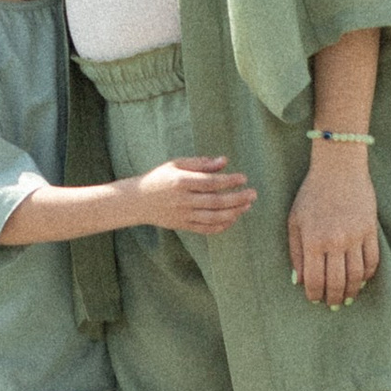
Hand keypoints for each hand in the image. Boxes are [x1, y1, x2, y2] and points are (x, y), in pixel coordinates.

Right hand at [133, 154, 256, 239]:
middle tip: (253, 194)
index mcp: (181, 182)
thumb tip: (224, 161)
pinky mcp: (183, 226)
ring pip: (213, 217)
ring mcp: (183, 215)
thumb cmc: (159, 178)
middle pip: (215, 202)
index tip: (243, 178)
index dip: (229, 181)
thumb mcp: (176, 164)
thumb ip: (200, 163)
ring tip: (247, 205)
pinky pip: (206, 229)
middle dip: (237, 198)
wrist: (138, 201)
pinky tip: (233, 218)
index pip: (210, 182)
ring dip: (233, 212)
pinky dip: (221, 226)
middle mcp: (183, 200)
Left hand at [286, 145, 379, 307]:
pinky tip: (361, 280)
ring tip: (348, 297)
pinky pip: (372, 261)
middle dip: (334, 298)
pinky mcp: (370, 230)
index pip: (314, 280)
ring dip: (352, 291)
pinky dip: (367, 275)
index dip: (314, 295)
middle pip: (337, 283)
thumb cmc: (312, 194)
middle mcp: (335, 241)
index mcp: (313, 240)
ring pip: (357, 276)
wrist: (339, 168)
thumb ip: (296, 253)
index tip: (315, 299)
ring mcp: (355, 236)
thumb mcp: (295, 221)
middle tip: (332, 304)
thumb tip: (298, 281)